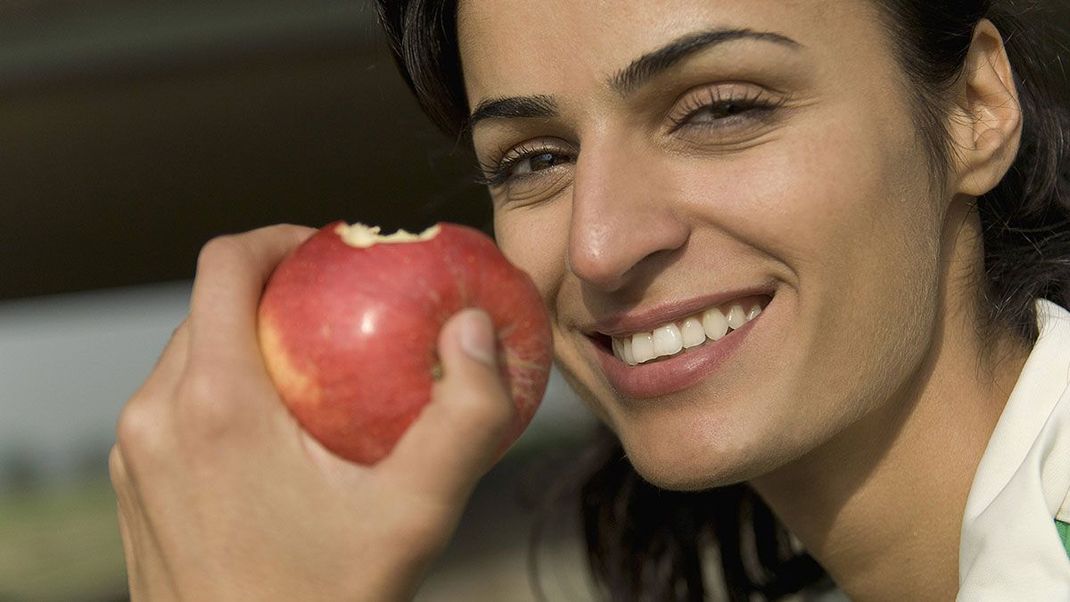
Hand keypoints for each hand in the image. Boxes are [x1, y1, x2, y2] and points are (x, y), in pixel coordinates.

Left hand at [110, 224, 516, 600]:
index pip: (227, 262)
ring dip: (249, 341)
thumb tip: (478, 329)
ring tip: (317, 373)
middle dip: (276, 292)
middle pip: (210, 305)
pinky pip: (173, 402)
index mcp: (214, 403)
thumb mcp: (415, 515)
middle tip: (343, 314)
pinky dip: (224, 388)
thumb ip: (464, 419)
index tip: (334, 253)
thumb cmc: (326, 601)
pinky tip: (278, 430)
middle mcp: (155, 416)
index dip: (283, 238)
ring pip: (191, 353)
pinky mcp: (132, 482)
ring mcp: (134, 452)